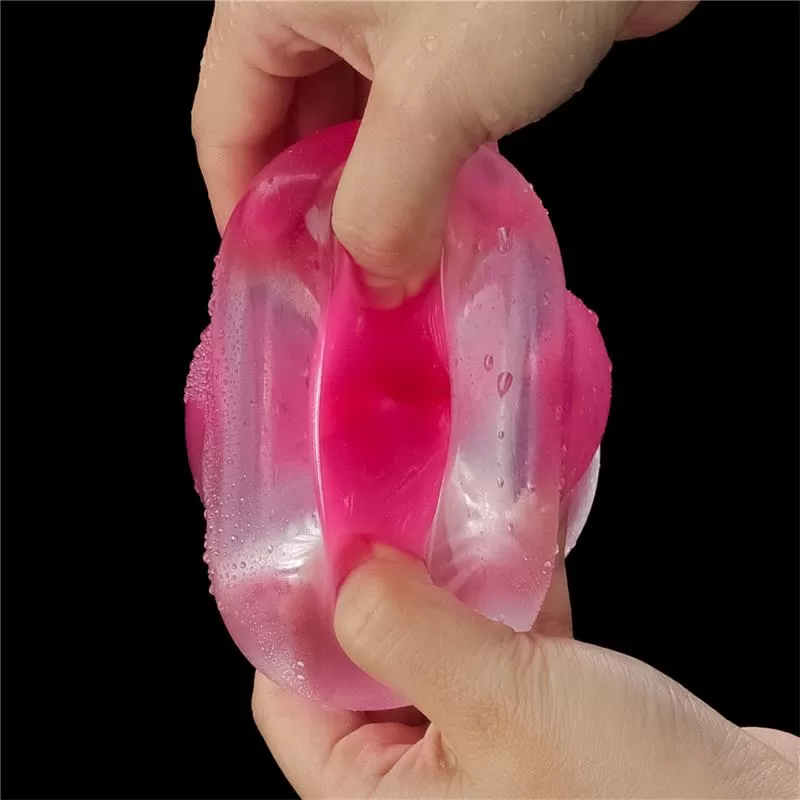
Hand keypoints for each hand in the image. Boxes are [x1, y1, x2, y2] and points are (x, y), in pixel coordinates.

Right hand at [192, 1, 697, 297]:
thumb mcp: (431, 101)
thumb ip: (385, 208)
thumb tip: (375, 283)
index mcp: (276, 1)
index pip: (225, 124)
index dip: (244, 210)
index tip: (276, 278)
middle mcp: (323, 7)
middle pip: (290, 130)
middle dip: (317, 212)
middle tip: (343, 284)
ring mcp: (389, 21)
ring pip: (356, 130)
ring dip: (376, 199)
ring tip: (392, 266)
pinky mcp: (452, 37)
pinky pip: (414, 120)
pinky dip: (421, 173)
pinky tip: (438, 221)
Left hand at [253, 546, 798, 798]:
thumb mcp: (502, 707)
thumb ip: (406, 630)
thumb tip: (350, 565)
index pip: (289, 696)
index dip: (298, 612)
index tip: (321, 537)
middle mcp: (422, 785)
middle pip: (363, 660)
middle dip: (384, 582)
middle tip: (392, 506)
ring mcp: (485, 750)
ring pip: (440, 644)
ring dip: (455, 579)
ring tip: (456, 508)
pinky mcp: (544, 723)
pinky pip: (506, 644)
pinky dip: (514, 592)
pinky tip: (527, 536)